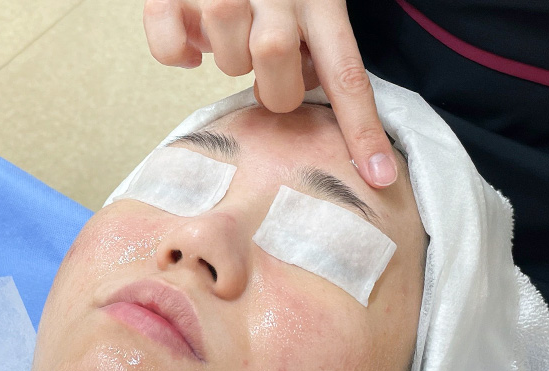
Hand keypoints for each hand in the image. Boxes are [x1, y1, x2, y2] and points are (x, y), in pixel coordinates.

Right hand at [143, 0, 397, 186]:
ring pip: (229, 56)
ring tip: (232, 41)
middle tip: (265, 70)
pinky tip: (192, 46)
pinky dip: (177, 54)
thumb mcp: (308, 5)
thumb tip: (303, 105)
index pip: (345, 73)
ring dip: (230, 61)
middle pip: (276, 59)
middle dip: (273, 86)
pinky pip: (171, 50)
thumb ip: (315, 49)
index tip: (377, 176)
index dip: (362, 129)